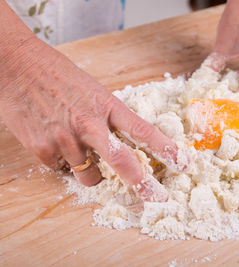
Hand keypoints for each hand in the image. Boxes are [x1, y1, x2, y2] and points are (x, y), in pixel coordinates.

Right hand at [0, 37, 178, 201]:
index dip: (166, 149)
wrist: (16, 65)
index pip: (143, 131)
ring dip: (91, 172)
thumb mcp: (92, 90)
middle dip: (143, 184)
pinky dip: (63, 163)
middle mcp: (89, 124)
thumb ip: (108, 117)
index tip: (183, 162)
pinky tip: (55, 141)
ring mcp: (66, 139)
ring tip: (80, 150)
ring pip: (90, 176)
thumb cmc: (57, 74)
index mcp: (107, 106)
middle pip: (123, 162)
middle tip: (157, 198)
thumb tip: (119, 141)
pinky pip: (61, 170)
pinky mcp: (42, 150)